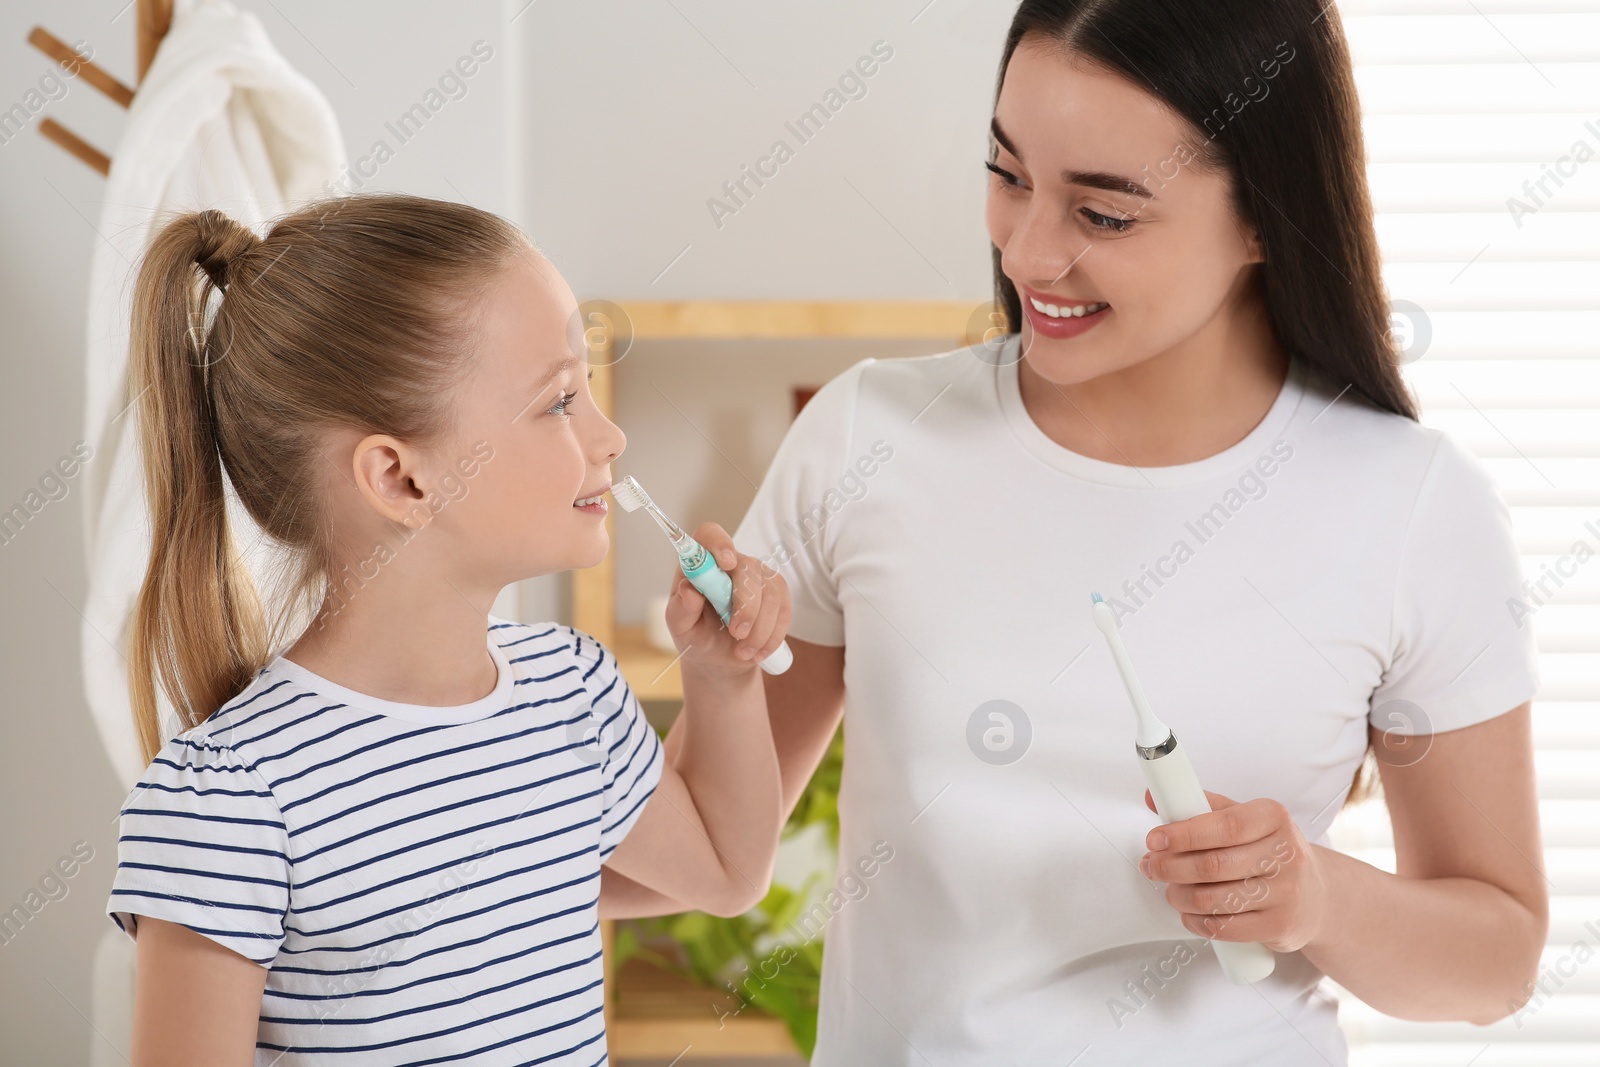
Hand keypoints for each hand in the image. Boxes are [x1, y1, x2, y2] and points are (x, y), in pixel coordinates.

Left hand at [663, 521, 790, 677]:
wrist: (717, 656)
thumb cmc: (695, 633)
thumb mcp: (680, 626)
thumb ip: (681, 608)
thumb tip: (689, 590)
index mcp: (702, 563)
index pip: (710, 535)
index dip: (720, 543)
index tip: (726, 564)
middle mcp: (732, 563)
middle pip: (748, 568)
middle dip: (746, 605)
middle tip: (736, 634)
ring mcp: (758, 576)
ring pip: (770, 592)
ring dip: (760, 629)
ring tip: (743, 652)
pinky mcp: (777, 594)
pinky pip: (784, 610)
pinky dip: (772, 636)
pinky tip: (758, 652)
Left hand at [1138, 789, 1329, 952]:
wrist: (1317, 896)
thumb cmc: (1271, 852)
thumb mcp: (1248, 819)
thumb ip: (1204, 807)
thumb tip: (1155, 796)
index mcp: (1274, 818)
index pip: (1225, 826)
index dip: (1183, 834)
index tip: (1155, 838)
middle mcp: (1286, 855)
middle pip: (1213, 865)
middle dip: (1171, 866)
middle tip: (1152, 865)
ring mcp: (1286, 894)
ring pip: (1213, 899)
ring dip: (1179, 896)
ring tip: (1170, 889)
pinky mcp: (1280, 927)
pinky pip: (1224, 928)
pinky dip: (1195, 921)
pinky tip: (1188, 913)